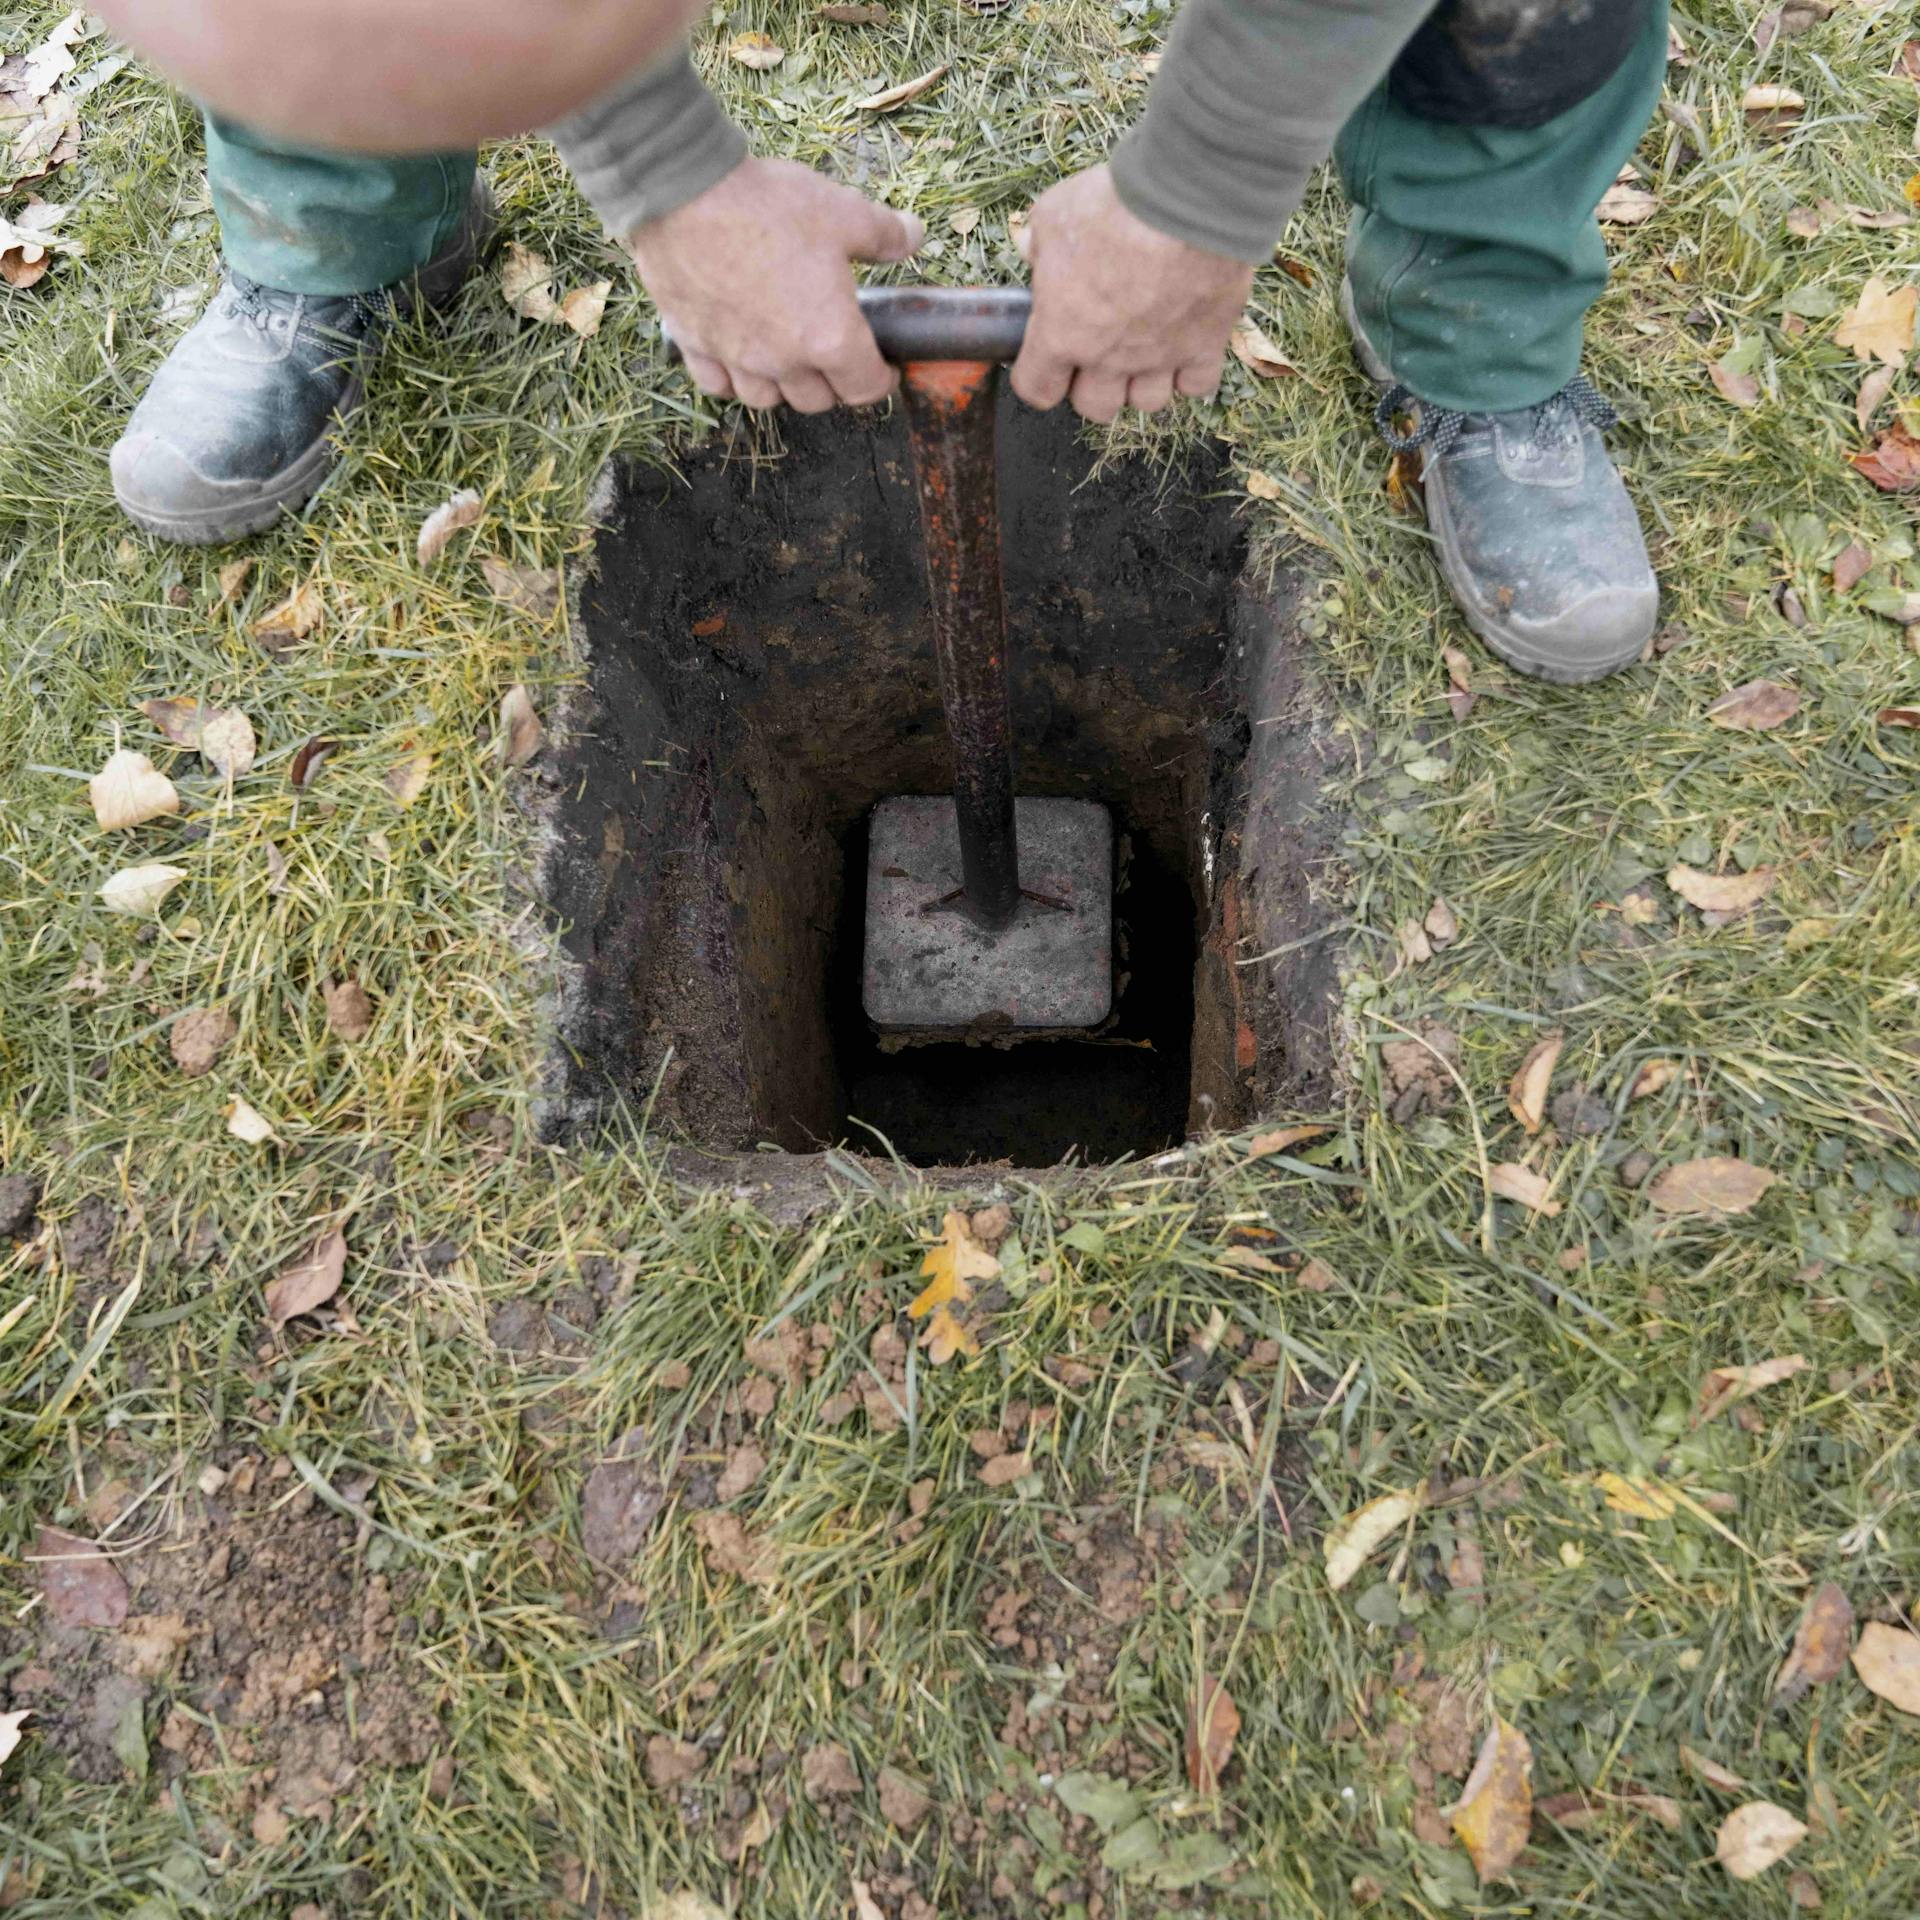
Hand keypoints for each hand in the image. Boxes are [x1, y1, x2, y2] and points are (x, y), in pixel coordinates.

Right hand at [629, 156, 923, 410]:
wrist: (685, 191)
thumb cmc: (769, 205)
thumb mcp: (842, 212)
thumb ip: (884, 234)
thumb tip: (914, 236)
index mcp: (829, 338)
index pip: (865, 389)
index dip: (880, 381)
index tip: (882, 369)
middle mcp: (784, 361)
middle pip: (816, 400)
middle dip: (832, 384)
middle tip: (835, 355)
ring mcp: (736, 358)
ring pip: (766, 400)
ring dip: (782, 388)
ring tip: (787, 359)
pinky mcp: (695, 344)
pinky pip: (717, 384)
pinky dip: (732, 379)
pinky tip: (737, 358)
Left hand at [1010, 165, 1253, 421]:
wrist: (1185, 199)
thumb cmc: (1112, 205)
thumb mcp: (1053, 214)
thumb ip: (1038, 243)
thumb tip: (1031, 251)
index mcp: (1061, 333)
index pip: (1037, 389)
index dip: (1039, 377)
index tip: (1046, 358)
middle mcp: (1107, 359)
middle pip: (1094, 407)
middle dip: (1093, 385)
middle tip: (1099, 351)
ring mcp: (1159, 358)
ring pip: (1146, 402)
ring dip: (1142, 382)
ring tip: (1145, 350)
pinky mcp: (1205, 346)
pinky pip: (1196, 385)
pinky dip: (1190, 373)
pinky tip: (1185, 346)